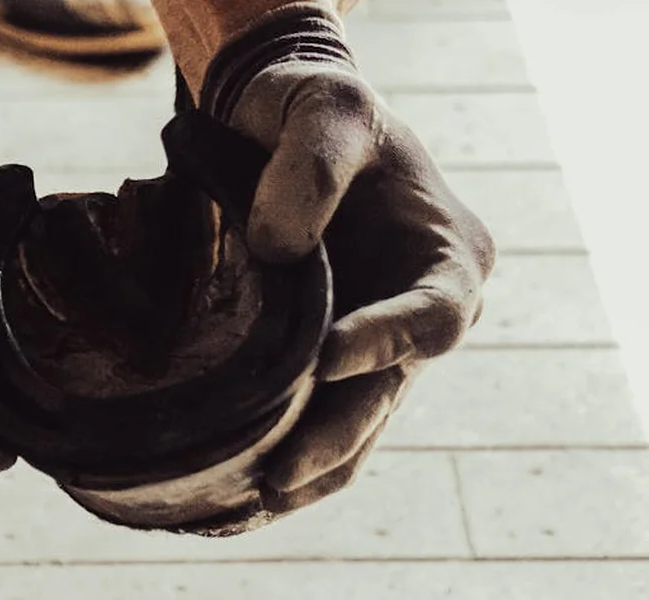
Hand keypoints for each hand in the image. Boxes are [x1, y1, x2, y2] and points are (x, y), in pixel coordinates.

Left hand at [191, 3, 495, 514]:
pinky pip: (319, 416)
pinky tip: (243, 490)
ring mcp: (374, 338)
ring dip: (311, 466)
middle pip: (389, 389)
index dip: (383, 343)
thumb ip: (312, 165)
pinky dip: (291, 456)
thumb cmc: (314, 107)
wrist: (280, 120)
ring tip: (254, 501)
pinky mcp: (326, 354)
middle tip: (278, 474)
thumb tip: (278, 249)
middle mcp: (420, 309)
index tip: (322, 358)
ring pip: (354, 421)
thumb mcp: (326, 107)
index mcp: (447, 256)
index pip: (430, 317)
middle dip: (335, 435)